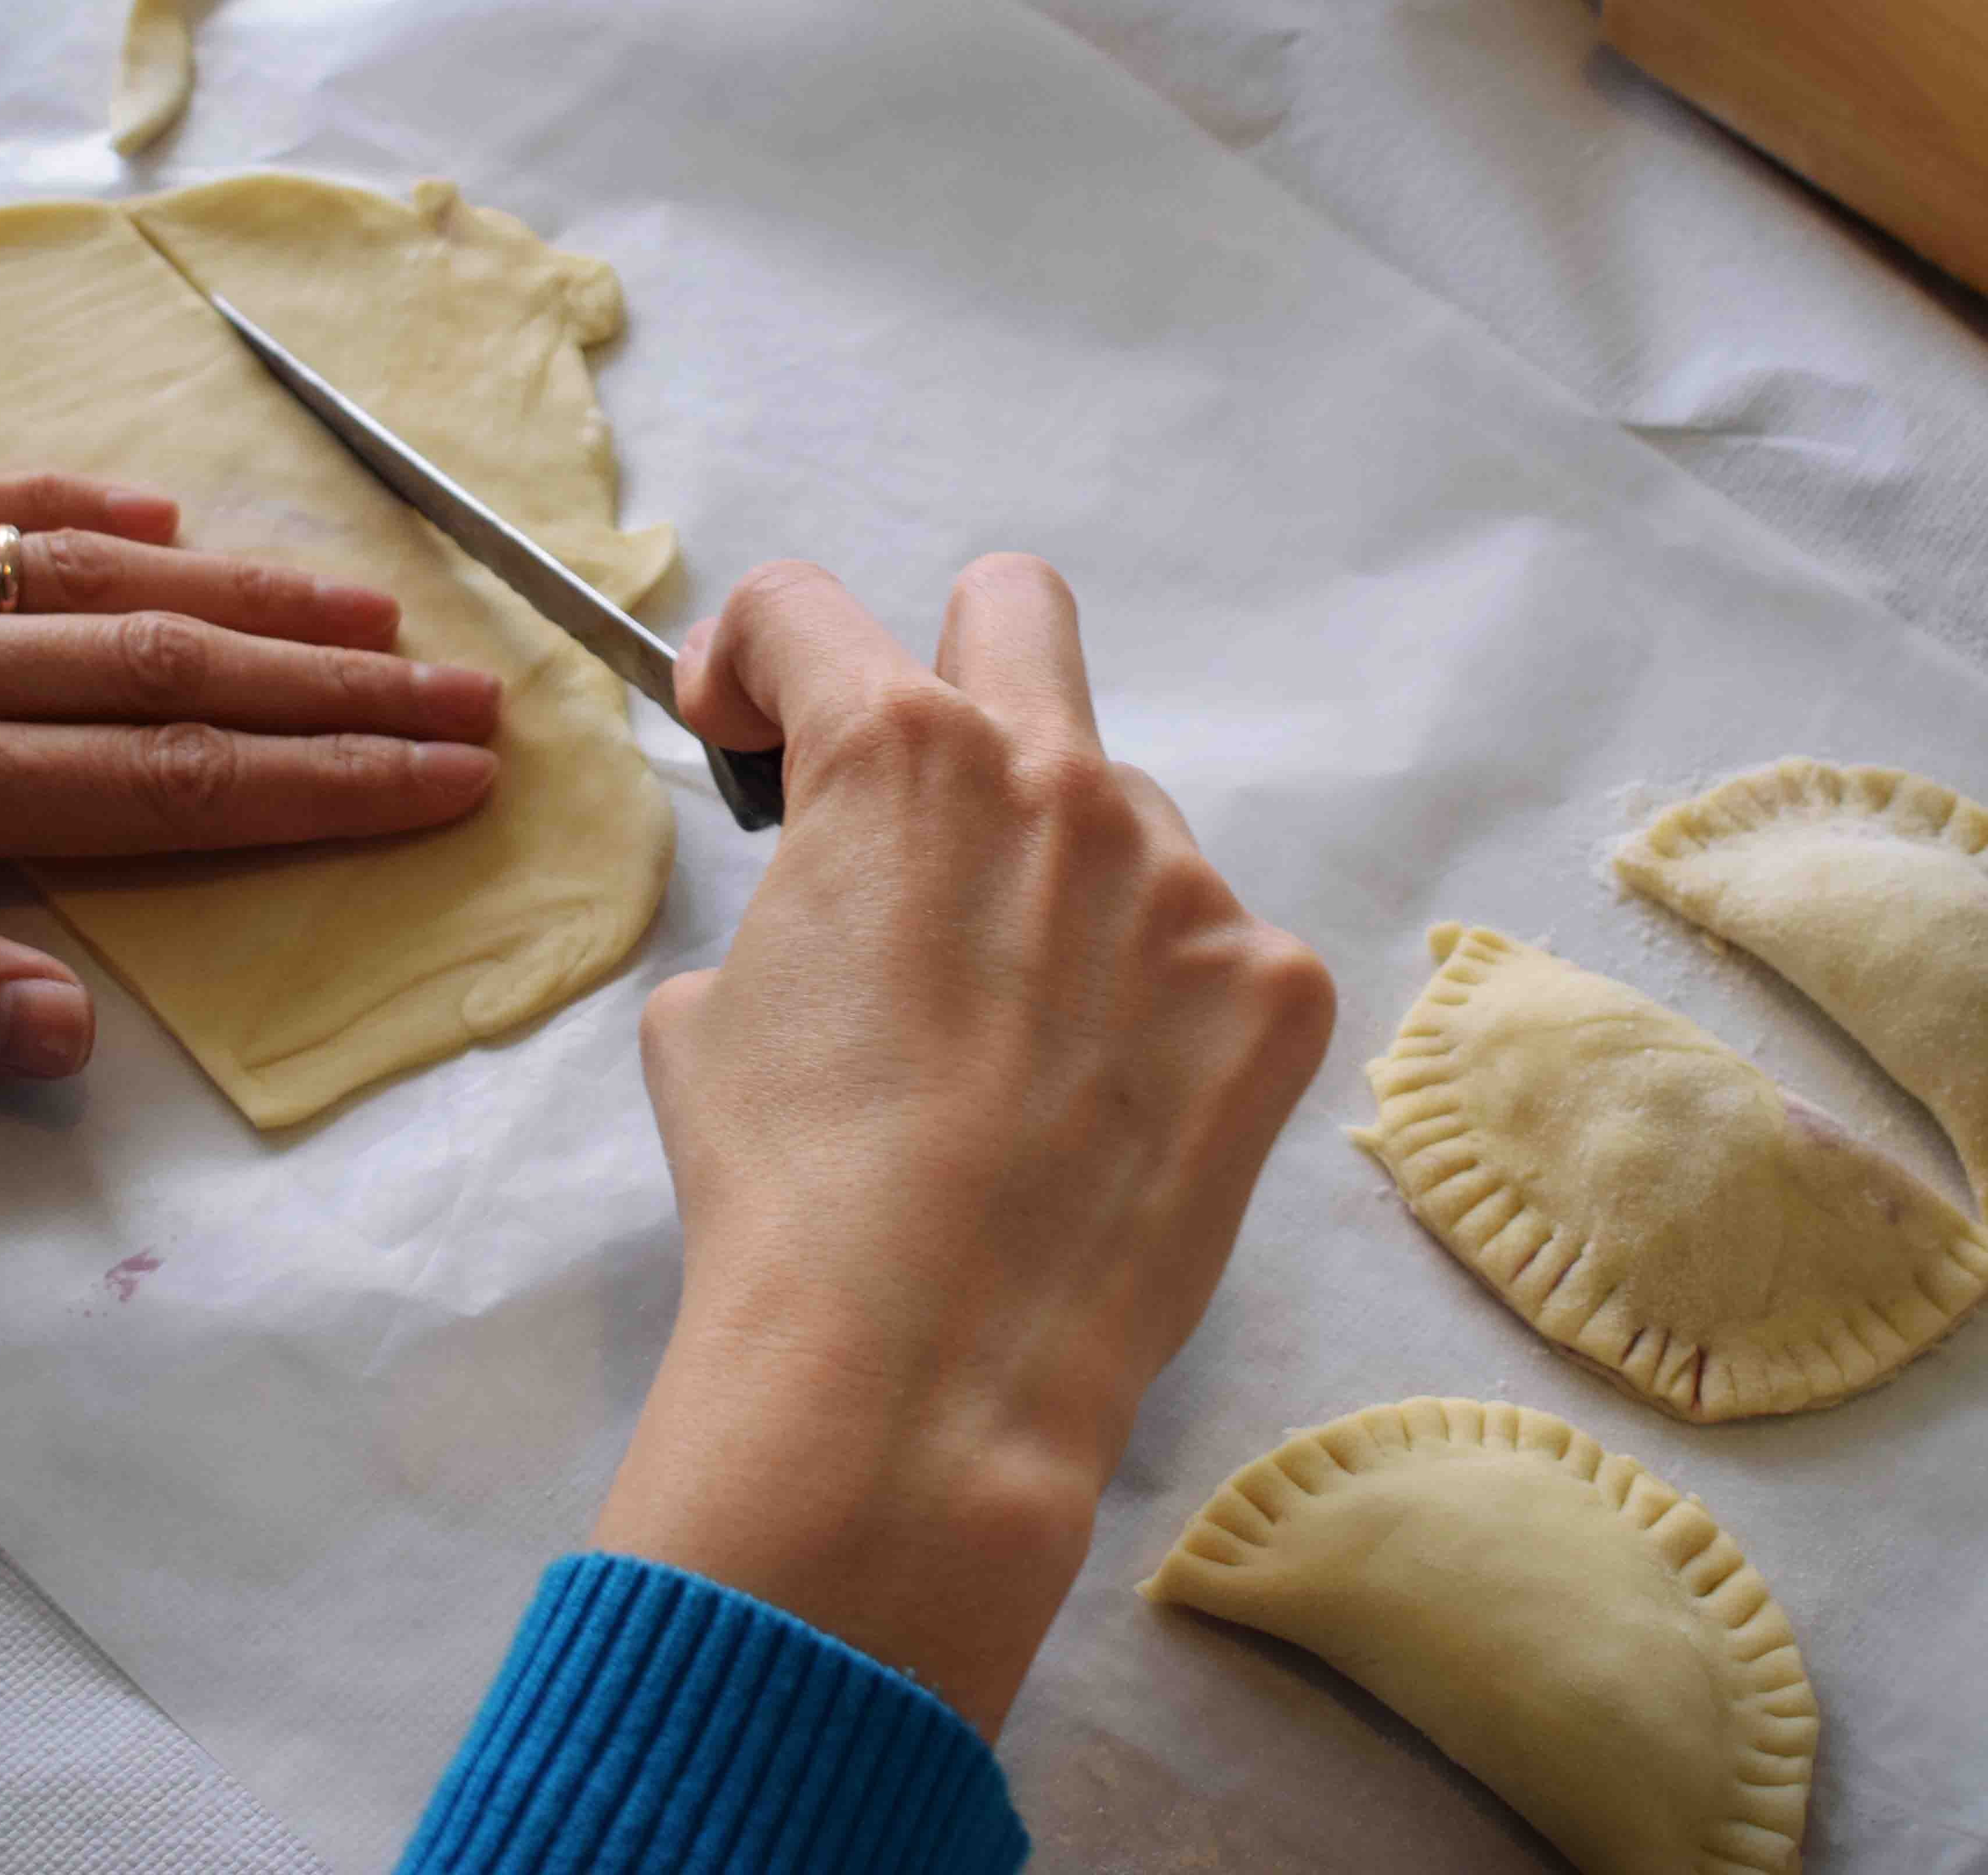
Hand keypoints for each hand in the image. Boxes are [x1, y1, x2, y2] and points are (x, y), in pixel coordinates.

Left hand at [0, 447, 502, 1076]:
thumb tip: (70, 1036)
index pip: (164, 787)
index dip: (323, 787)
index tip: (453, 781)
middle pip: (169, 675)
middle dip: (337, 694)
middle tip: (478, 695)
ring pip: (94, 584)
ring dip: (249, 599)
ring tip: (373, 608)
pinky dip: (74, 509)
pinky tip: (148, 516)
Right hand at [591, 556, 1334, 1735]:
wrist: (922, 1376)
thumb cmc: (788, 1195)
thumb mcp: (712, 1017)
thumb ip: (786, 905)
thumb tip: (836, 915)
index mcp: (897, 757)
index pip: (806, 611)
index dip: (749, 659)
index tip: (745, 732)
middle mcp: (1059, 782)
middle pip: (1014, 613)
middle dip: (946, 670)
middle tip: (917, 801)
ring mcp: (1185, 883)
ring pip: (1120, 819)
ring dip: (1060, 888)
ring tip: (1010, 1048)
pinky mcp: (1275, 990)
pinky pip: (1205, 952)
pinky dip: (1151, 1007)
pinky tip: (1098, 1111)